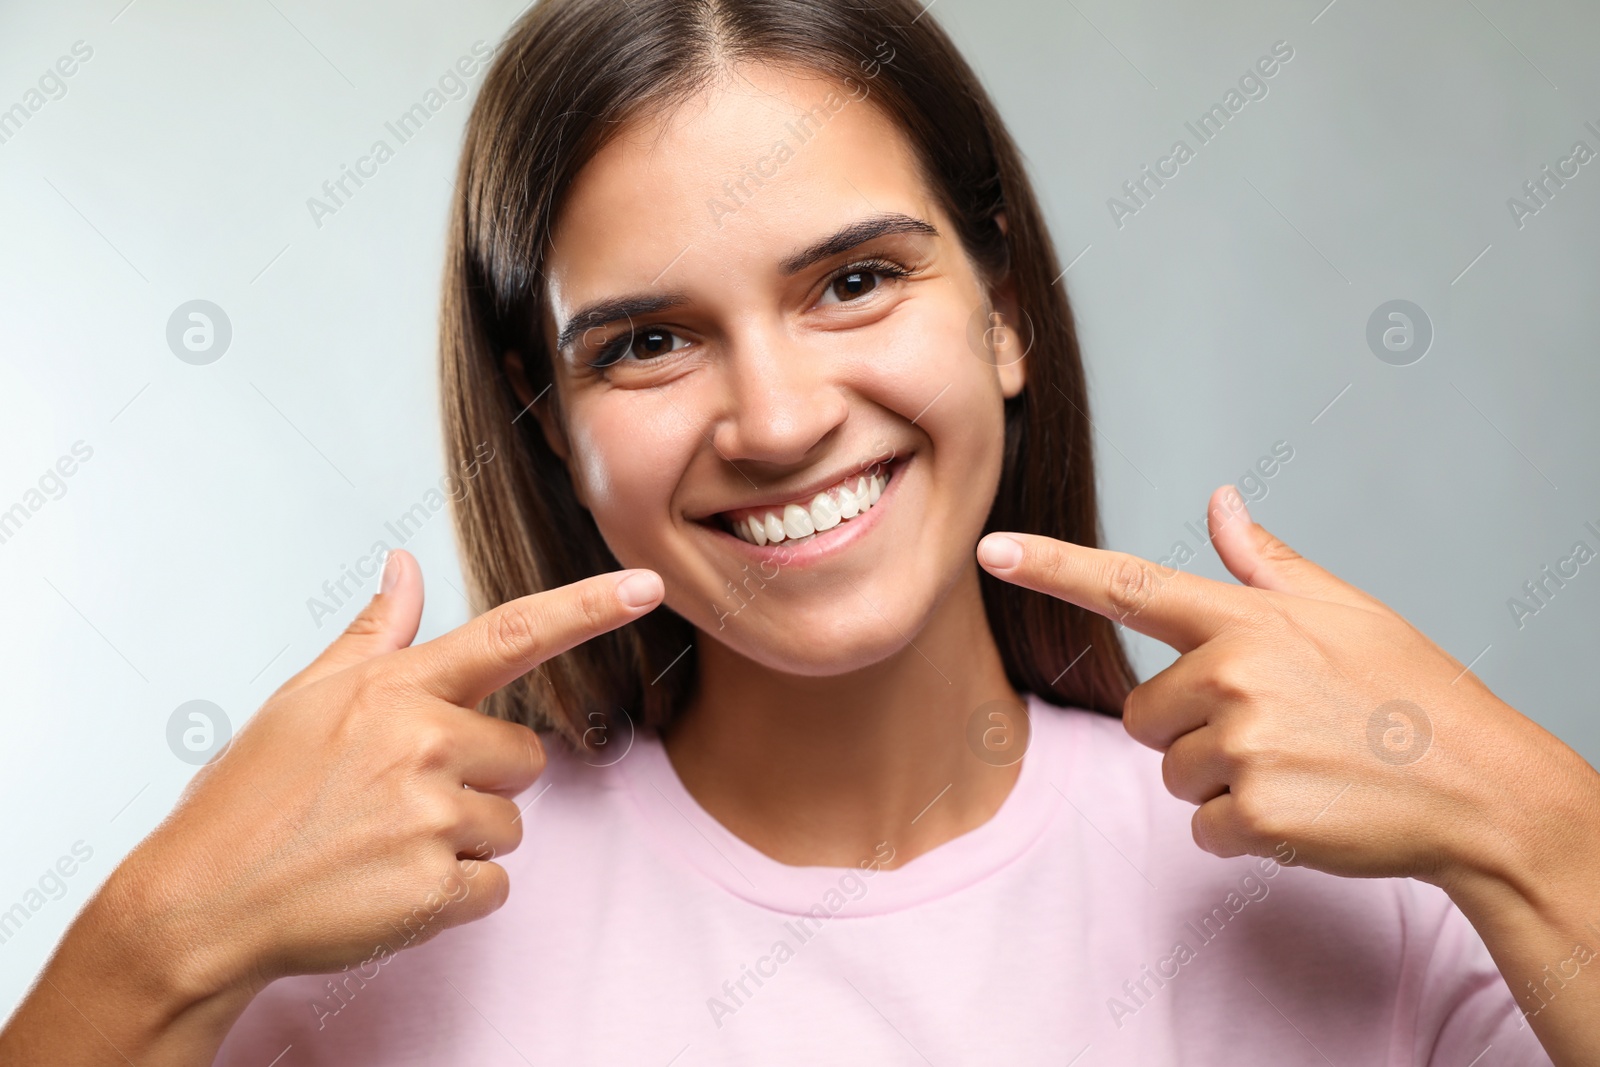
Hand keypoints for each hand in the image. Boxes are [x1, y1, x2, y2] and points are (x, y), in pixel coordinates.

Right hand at [106, 550, 664, 1000]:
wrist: (199, 902)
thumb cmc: (250, 800)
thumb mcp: (304, 699)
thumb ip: (375, 635)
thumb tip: (404, 568)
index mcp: (396, 688)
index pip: (512, 634)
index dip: (587, 607)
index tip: (646, 586)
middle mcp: (423, 741)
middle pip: (524, 756)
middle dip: (481, 780)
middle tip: (398, 800)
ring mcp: (430, 814)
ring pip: (511, 825)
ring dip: (462, 841)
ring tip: (382, 844)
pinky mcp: (433, 885)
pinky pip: (493, 886)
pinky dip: (452, 896)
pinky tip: (388, 887)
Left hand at [975, 486, 1592, 890]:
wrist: (1481, 788)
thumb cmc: (1412, 694)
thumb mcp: (1347, 611)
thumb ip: (1266, 564)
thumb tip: (1219, 503)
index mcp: (1247, 618)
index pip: (1129, 585)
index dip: (1052, 566)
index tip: (990, 549)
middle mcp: (1233, 673)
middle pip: (1142, 711)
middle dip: (1190, 728)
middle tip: (1274, 731)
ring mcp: (1241, 744)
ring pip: (1170, 771)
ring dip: (1219, 781)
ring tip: (1297, 767)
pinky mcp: (1252, 812)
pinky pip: (1200, 827)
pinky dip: (1241, 831)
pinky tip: (1301, 810)